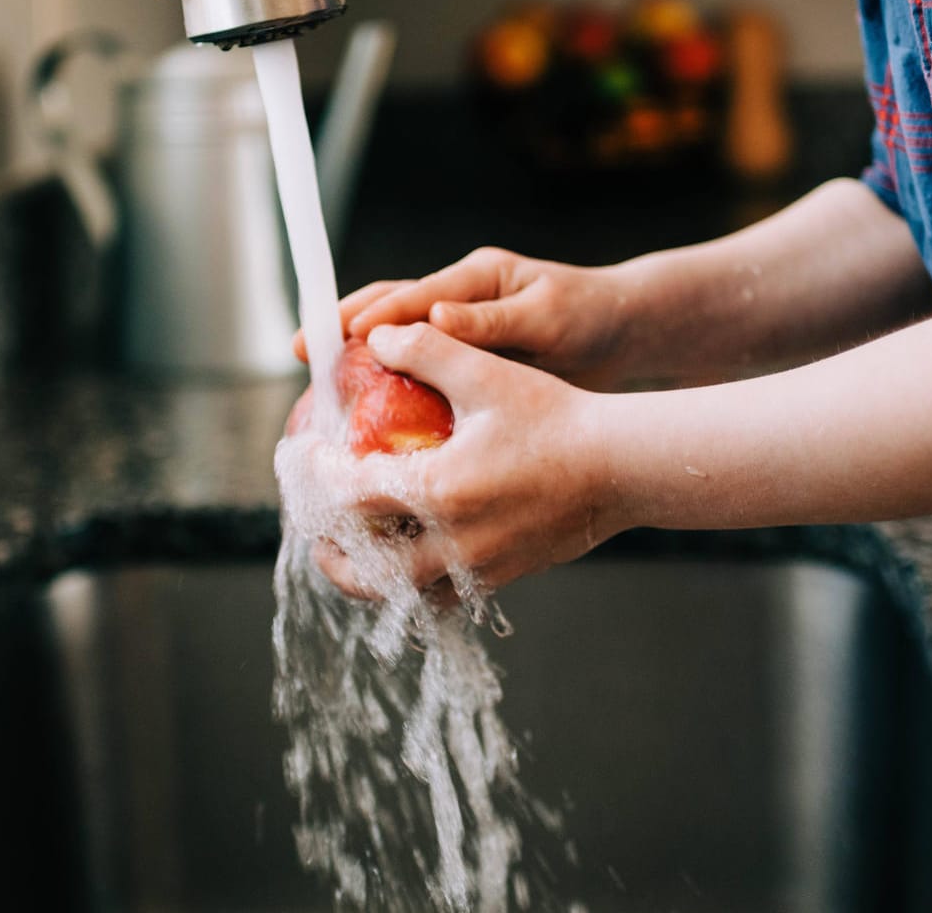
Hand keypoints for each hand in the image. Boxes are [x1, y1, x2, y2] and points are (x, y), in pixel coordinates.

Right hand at [297, 247, 640, 389]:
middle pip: (387, 307)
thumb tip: (437, 317)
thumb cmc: (592, 317)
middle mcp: (458, 299)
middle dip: (342, 326)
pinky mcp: (466, 362)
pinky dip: (389, 388)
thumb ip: (495, 320)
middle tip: (300, 350)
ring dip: (357, 357)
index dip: (371, 312)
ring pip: (395, 339)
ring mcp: (459, 330)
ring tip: (318, 386)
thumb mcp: (549, 317)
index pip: (412, 294)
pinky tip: (368, 419)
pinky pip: (418, 373)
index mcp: (475, 279)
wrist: (623, 335)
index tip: (338, 333)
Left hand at [311, 323, 628, 599]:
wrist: (623, 466)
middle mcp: (452, 543)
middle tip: (317, 526)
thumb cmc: (557, 417)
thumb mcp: (486, 373)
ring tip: (354, 551)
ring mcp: (478, 568)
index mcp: (437, 491)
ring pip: (400, 594)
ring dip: (367, 577)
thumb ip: (425, 350)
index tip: (309, 459)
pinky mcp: (502, 578)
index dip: (318, 478)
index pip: (348, 496)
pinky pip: (441, 596)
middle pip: (363, 567)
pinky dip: (413, 585)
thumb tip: (376, 336)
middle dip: (330, 548)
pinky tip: (409, 558)